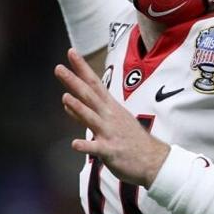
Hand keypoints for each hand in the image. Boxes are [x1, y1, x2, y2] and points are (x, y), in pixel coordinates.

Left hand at [56, 48, 169, 186]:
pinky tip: (75, 144)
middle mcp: (109, 117)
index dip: (82, 68)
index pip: (94, 83)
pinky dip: (86, 146)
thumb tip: (66, 102)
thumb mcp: (110, 121)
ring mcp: (110, 133)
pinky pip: (96, 148)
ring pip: (92, 118)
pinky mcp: (111, 151)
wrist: (154, 161)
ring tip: (65, 97)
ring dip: (79, 108)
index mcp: (110, 108)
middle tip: (59, 68)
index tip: (71, 52)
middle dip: (74, 81)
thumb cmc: (131, 140)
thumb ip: (86, 113)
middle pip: (90, 96)